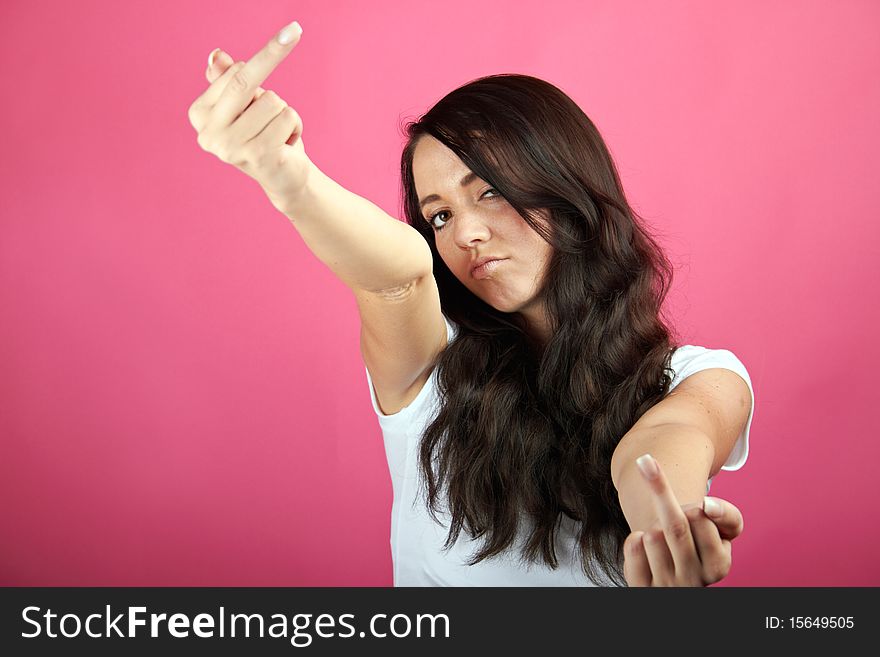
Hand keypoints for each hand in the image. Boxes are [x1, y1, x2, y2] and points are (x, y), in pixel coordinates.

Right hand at [187, 21, 309, 214]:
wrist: (284, 177)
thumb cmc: (264, 135)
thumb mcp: (246, 104)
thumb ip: (228, 80)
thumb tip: (216, 56)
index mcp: (198, 114)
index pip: (233, 72)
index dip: (259, 68)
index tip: (265, 76)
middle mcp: (208, 133)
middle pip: (245, 80)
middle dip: (273, 56)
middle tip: (295, 30)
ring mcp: (231, 147)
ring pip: (272, 100)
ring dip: (284, 113)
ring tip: (277, 134)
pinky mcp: (258, 156)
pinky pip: (287, 117)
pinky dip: (295, 126)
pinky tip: (286, 145)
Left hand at [622, 454, 743, 586]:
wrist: (672, 561)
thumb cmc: (697, 539)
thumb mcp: (723, 528)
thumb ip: (728, 514)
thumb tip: (709, 506)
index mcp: (718, 567)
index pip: (700, 516)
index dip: (692, 506)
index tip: (693, 512)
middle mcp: (693, 582)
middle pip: (675, 526)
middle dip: (666, 505)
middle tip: (665, 498)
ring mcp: (665, 586)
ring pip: (653, 537)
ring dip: (653, 527)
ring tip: (662, 537)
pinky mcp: (640, 586)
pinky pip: (633, 547)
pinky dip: (636, 538)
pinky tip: (647, 549)